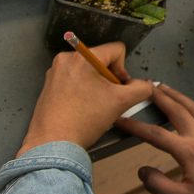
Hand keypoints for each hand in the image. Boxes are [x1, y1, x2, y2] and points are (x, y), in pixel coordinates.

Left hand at [17, 42, 153, 156]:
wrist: (53, 144)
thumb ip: (141, 89)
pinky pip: (74, 80)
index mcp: (82, 57)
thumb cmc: (84, 120)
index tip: (117, 88)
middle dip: (108, 78)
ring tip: (92, 106)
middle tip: (106, 99)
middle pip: (101, 60)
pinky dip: (82, 91)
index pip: (116, 50)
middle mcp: (65, 59)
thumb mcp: (121, 102)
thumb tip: (145, 86)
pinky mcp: (49, 85)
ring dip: (96, 85)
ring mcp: (55, 72)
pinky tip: (81, 108)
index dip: (123, 70)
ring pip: (88, 71)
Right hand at [116, 84, 193, 193]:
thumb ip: (157, 184)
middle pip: (178, 110)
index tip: (121, 119)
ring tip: (166, 89)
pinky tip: (190, 107)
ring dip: (179, 96)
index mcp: (190, 151)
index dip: (136, 126)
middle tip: (147, 87)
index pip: (156, 134)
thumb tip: (142, 170)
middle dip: (161, 97)